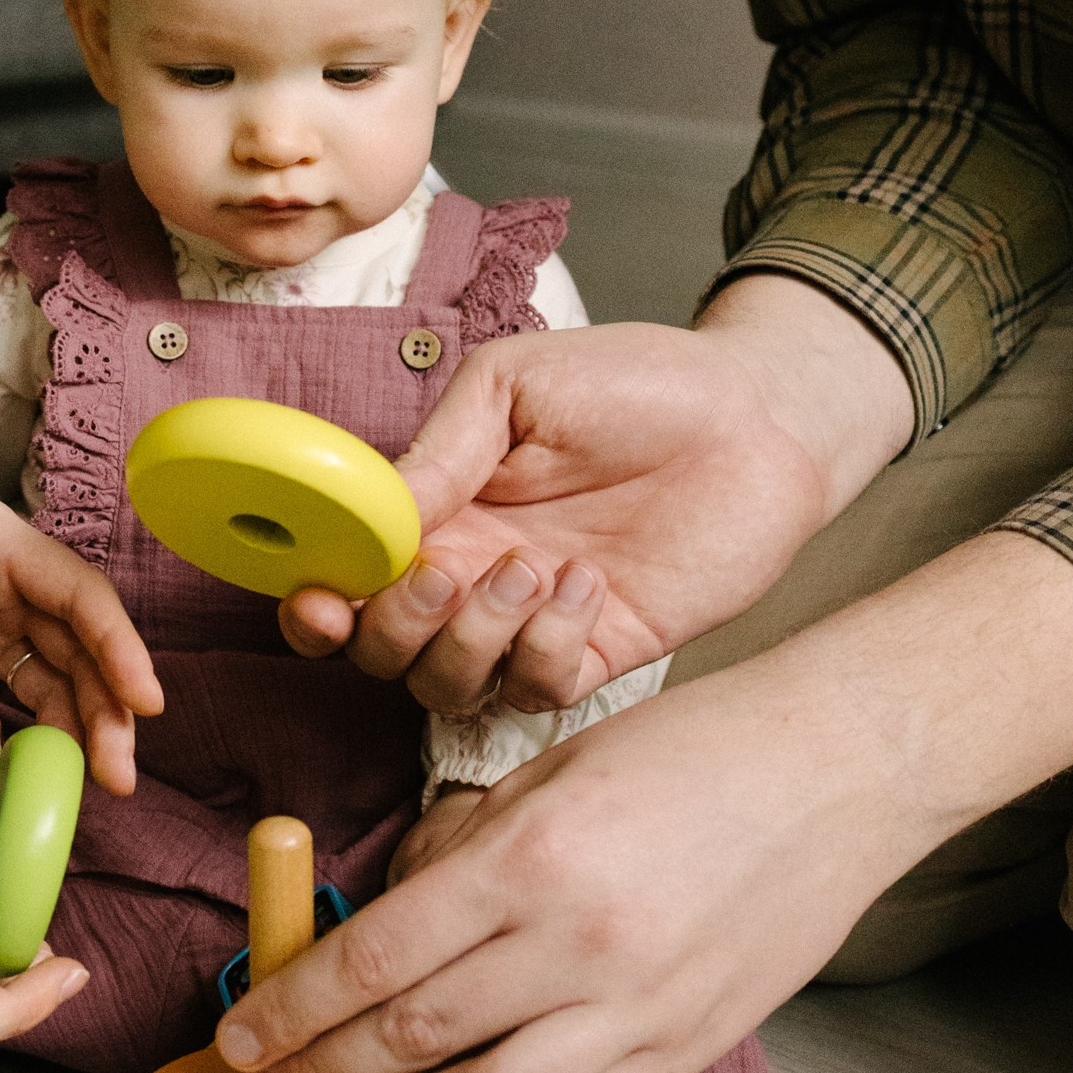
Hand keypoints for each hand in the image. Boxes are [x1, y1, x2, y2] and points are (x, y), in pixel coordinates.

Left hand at [224, 530, 1072, 1072]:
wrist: (839, 774)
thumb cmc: (689, 753)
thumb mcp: (548, 775)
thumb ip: (460, 856)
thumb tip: (383, 927)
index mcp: (532, 859)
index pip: (375, 961)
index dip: (291, 1012)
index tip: (240, 1036)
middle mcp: (580, 946)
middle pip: (410, 1042)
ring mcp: (638, 1011)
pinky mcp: (684, 1050)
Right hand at [279, 279, 913, 714]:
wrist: (759, 417)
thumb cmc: (640, 383)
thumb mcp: (519, 385)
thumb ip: (442, 448)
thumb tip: (372, 510)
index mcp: (437, 507)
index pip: (344, 575)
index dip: (313, 602)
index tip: (320, 597)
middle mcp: (470, 572)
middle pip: (380, 650)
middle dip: (391, 628)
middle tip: (443, 575)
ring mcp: (529, 619)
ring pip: (446, 685)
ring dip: (473, 639)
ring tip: (533, 568)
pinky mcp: (598, 649)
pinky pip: (536, 689)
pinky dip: (546, 648)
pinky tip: (588, 586)